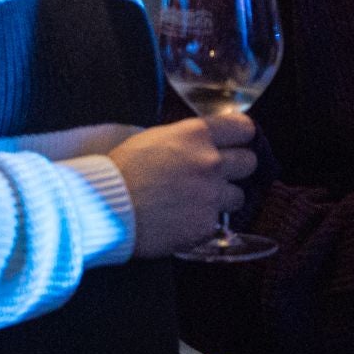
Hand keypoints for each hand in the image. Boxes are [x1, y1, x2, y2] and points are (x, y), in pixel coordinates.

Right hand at [107, 114, 257, 258]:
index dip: (242, 137)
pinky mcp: (204, 226)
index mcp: (197, 134)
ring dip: (223, 199)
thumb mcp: (155, 138)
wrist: (103, 207)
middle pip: (249, 162)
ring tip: (197, 202)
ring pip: (239, 197)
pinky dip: (203, 223)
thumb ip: (187, 139)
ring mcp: (210, 196)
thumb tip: (203, 143)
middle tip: (216, 176)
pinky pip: (217, 224)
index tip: (236, 144)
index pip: (244, 128)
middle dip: (236, 169)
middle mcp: (210, 162)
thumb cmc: (121, 170)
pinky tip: (182, 221)